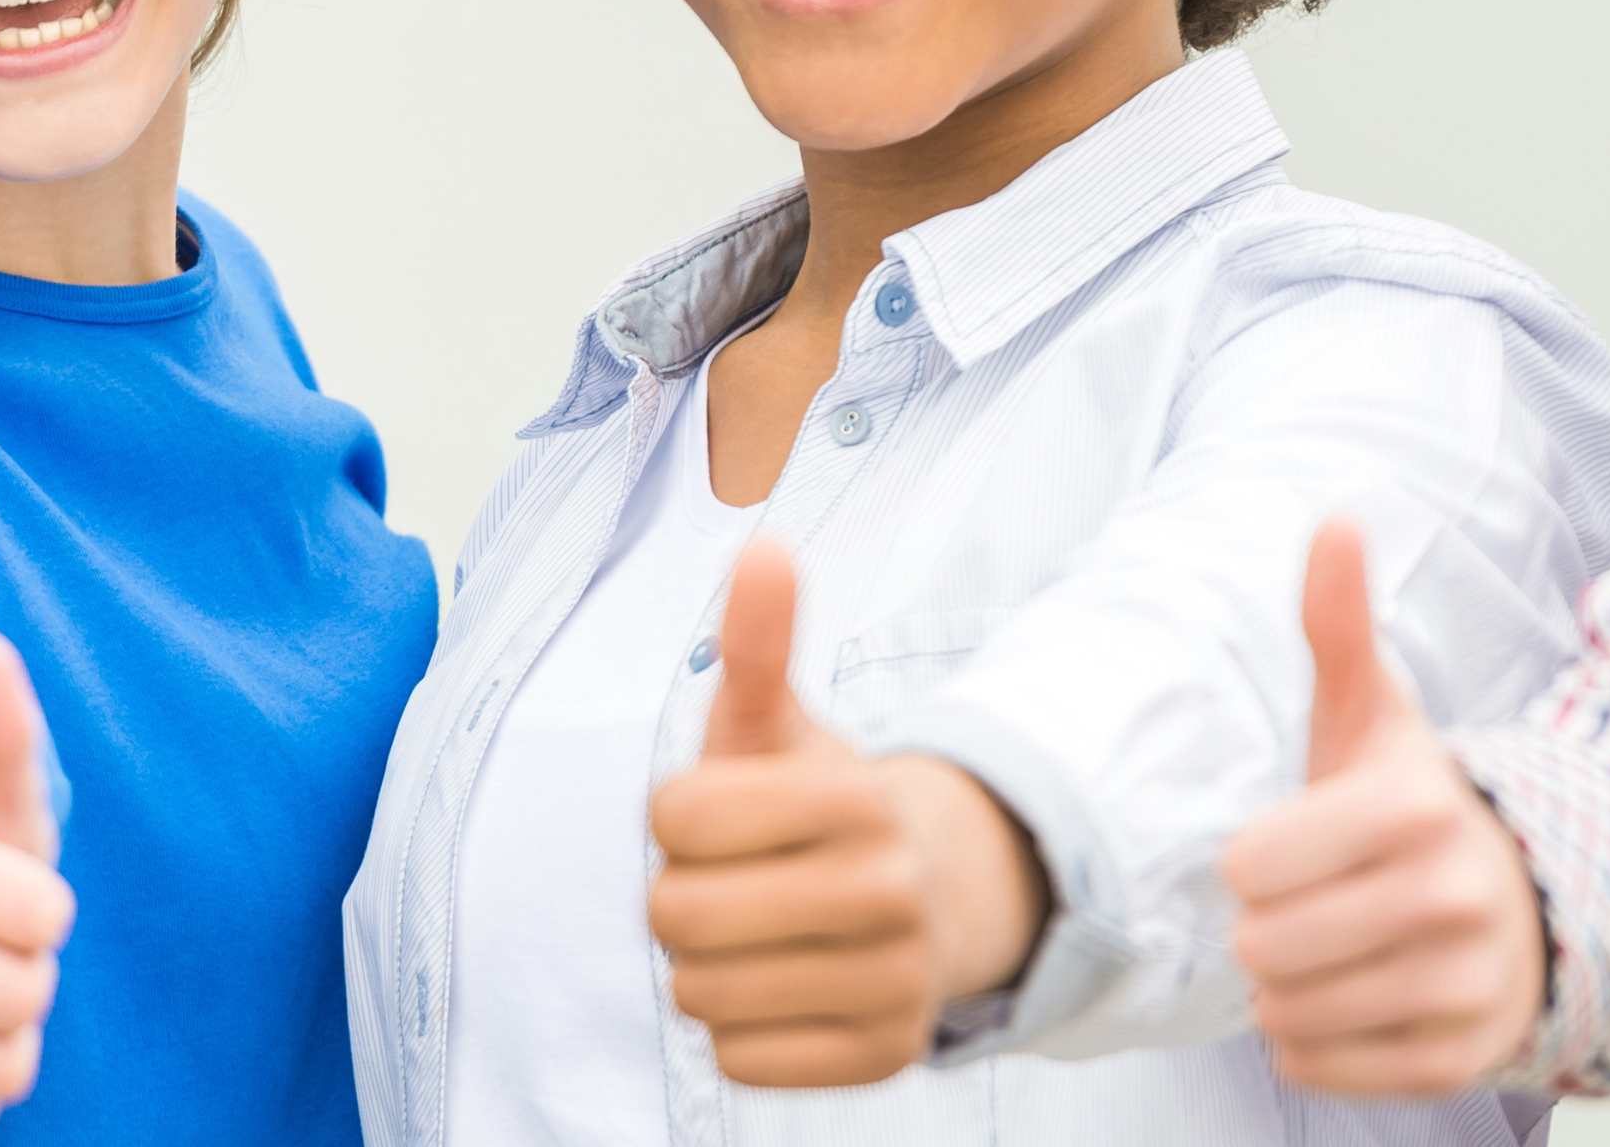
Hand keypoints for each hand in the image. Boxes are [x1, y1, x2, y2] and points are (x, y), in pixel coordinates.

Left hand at [647, 539, 955, 1086]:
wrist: (935, 894)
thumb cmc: (817, 807)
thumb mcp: (779, 727)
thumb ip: (759, 647)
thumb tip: (762, 548)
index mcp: (858, 798)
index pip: (674, 821)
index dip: (674, 818)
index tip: (719, 815)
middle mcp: (893, 893)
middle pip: (678, 917)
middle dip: (679, 898)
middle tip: (730, 883)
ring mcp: (898, 983)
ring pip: (702, 996)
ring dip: (706, 968)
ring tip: (760, 935)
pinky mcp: (886, 1057)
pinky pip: (738, 1061)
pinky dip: (740, 1033)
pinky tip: (784, 989)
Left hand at [1222, 519, 1547, 1097]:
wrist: (1522, 900)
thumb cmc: (1410, 805)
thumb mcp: (1374, 718)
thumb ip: (1339, 627)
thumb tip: (1334, 519)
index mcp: (1420, 807)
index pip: (1250, 864)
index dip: (1250, 861)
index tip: (1291, 849)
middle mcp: (1456, 899)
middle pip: (1264, 946)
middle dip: (1263, 929)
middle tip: (1307, 906)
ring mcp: (1468, 986)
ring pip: (1288, 1014)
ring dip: (1280, 990)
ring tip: (1325, 951)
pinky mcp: (1462, 1060)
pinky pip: (1320, 1069)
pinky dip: (1308, 1044)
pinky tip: (1345, 1000)